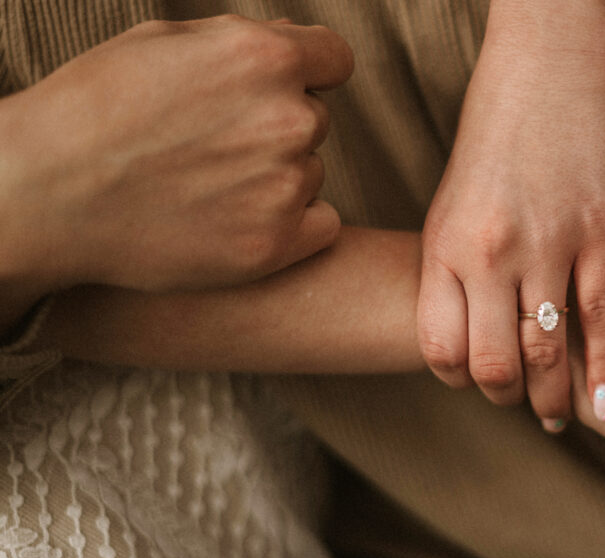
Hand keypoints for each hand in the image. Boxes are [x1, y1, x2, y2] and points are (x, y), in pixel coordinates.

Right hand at [0, 15, 352, 294]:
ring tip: (206, 184)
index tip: (282, 90)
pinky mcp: (275, 244)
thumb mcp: (163, 44)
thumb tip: (299, 42)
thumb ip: (243, 42)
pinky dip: (290, 224)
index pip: (335, 60)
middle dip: (277, 127)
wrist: (46, 194)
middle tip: (213, 145)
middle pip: (315, 120)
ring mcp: (284, 186)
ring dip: (276, 177)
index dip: (310, 73)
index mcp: (264, 58)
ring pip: (309, 173)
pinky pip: (321, 224)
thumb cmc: (94, 109)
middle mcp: (288, 120)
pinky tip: (237, 219)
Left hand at [418, 0, 604, 425]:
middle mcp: (489, 252)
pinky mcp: (602, 233)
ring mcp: (547, 244)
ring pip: (548, 352)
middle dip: (507, 397)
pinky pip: (603, 321)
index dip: (457, 379)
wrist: (551, 59)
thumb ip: (457, 262)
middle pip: (493, 363)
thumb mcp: (456, 197)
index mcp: (443, 243)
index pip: (440, 347)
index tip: (477, 381)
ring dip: (553, 396)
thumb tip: (473, 323)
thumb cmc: (498, 126)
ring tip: (560, 411)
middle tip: (522, 403)